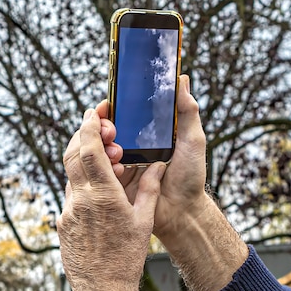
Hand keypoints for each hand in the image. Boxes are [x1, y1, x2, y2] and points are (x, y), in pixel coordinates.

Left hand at [60, 108, 165, 290]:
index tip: (95, 111)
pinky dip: (84, 184)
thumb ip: (150, 188)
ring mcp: (67, 212)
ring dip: (86, 161)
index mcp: (103, 195)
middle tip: (103, 129)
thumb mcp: (144, 221)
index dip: (89, 125)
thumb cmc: (127, 259)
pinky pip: (71, 195)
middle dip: (84, 135)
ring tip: (109, 162)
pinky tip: (102, 190)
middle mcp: (80, 200)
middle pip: (72, 154)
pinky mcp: (62, 224)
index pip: (89, 149)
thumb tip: (157, 165)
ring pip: (71, 174)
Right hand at [99, 75, 246, 290]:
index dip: (112, 108)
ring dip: (102, 146)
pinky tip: (116, 168)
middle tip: (110, 129)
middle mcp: (130, 148)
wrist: (183, 213)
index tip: (107, 104)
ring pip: (98, 149)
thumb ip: (187, 111)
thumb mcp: (193, 140)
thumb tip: (183, 78)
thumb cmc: (190, 176)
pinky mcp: (114, 184)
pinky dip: (103, 167)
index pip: (123, 115)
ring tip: (117, 151)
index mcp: (146, 135)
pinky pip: (99, 172)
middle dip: (102, 126)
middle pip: (105, 130)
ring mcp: (120, 166)